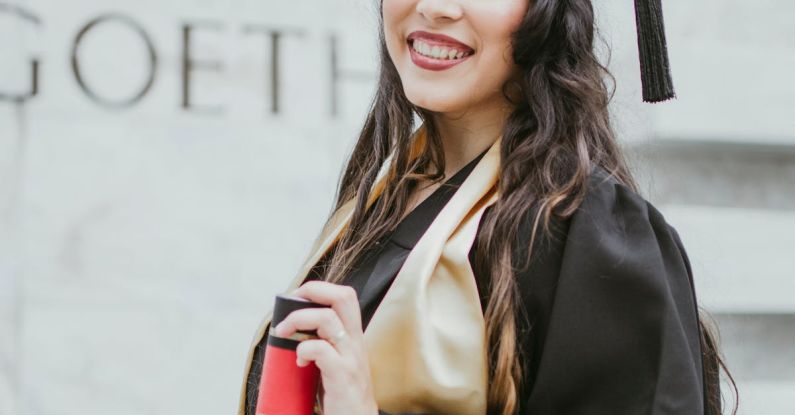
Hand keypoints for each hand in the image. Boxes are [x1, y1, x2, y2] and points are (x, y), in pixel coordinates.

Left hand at [273, 280, 378, 414]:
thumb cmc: (343, 393)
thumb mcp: (338, 361)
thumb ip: (324, 343)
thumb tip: (293, 329)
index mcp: (353, 335)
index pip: (344, 296)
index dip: (319, 289)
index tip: (296, 298)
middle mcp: (355, 341)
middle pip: (342, 297)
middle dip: (312, 291)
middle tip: (291, 303)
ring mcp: (351, 357)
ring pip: (327, 319)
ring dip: (298, 319)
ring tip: (284, 332)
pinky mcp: (343, 375)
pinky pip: (320, 349)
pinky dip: (303, 350)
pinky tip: (299, 362)